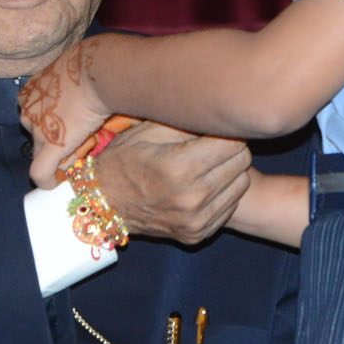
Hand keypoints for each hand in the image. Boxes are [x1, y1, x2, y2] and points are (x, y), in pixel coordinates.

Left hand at [20, 41, 111, 186]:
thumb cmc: (92, 64)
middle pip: (36, 134)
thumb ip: (71, 82)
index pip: (33, 114)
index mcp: (31, 91)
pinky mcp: (50, 146)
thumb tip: (87, 86)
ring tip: (81, 150)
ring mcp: (37, 129)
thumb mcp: (72, 68)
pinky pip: (40, 172)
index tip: (68, 124)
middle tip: (79, 138)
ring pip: (41, 153)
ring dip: (58, 155)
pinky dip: (47, 180)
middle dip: (54, 140)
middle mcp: (27, 110)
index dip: (50, 123)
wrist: (98, 71)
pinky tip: (56, 183)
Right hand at [92, 121, 251, 245]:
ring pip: (241, 183)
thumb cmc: (124, 159)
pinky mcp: (198, 235)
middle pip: (242, 161)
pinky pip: (230, 206)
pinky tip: (201, 185)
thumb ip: (187, 119)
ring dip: (229, 171)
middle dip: (230, 148)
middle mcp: (192, 199)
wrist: (101, 205)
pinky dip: (221, 194)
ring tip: (205, 164)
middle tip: (210, 144)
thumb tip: (220, 109)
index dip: (227, 130)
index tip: (214, 128)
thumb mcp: (148, 130)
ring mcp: (196, 221)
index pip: (234, 142)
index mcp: (180, 168)